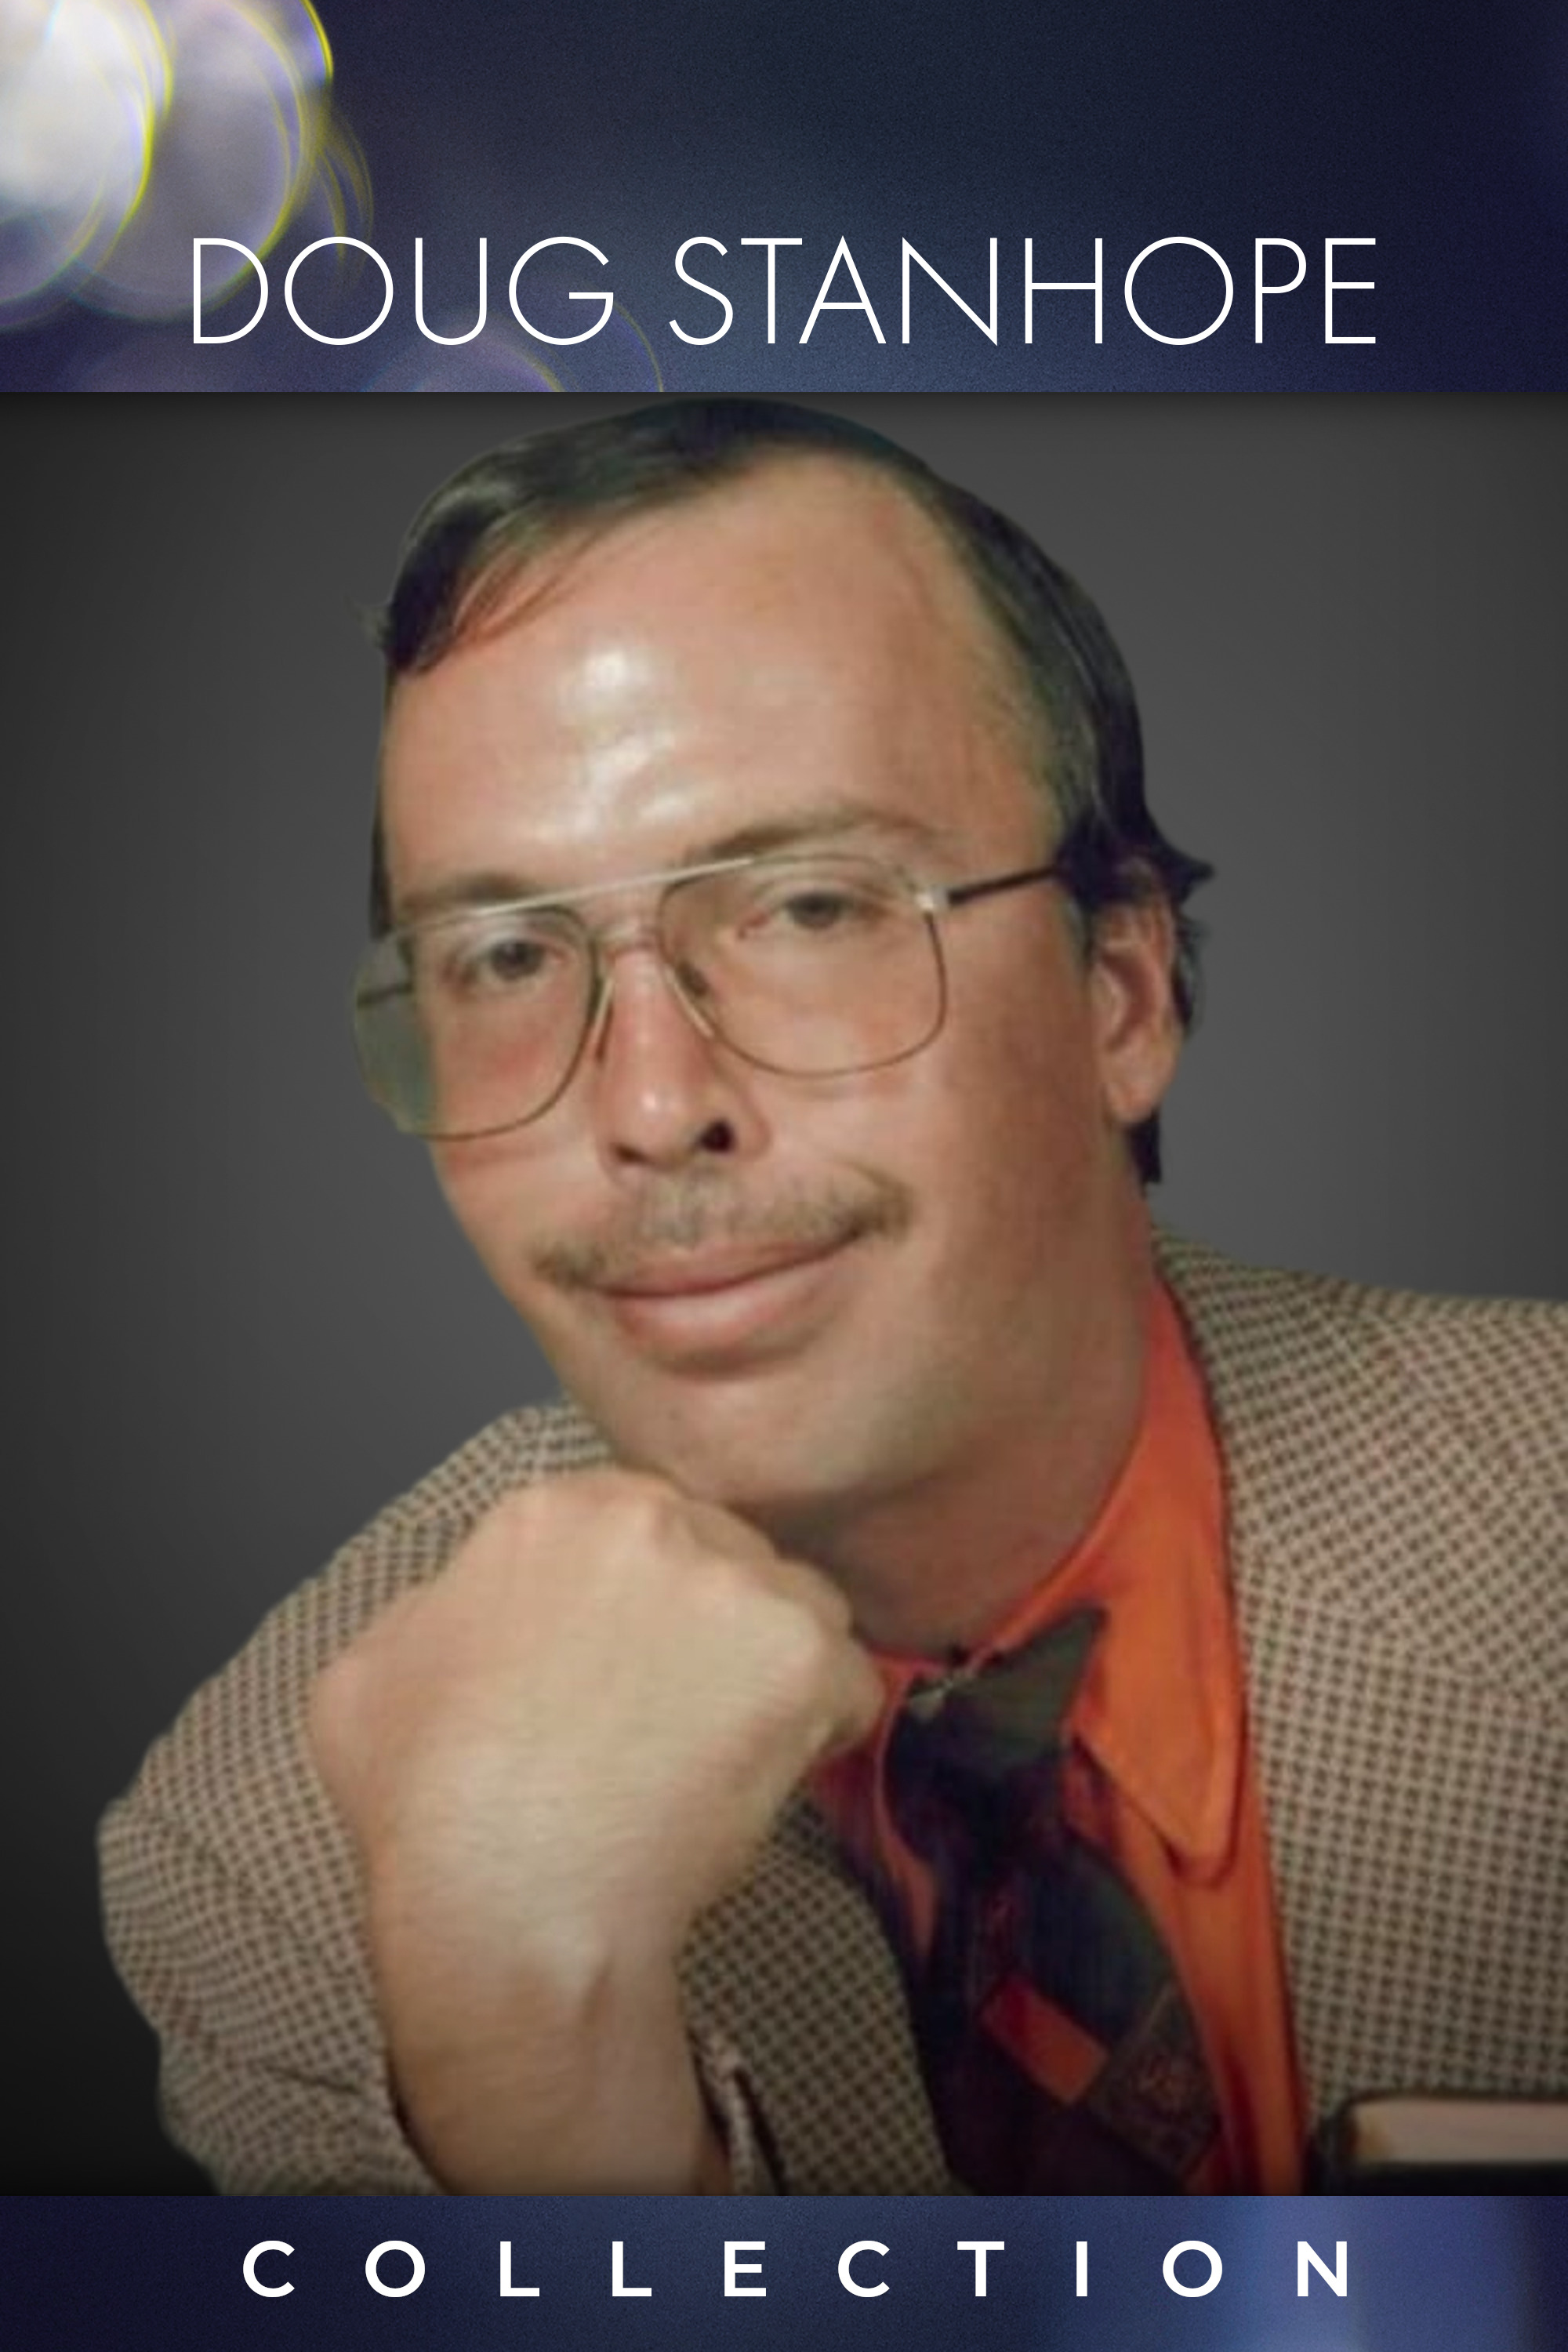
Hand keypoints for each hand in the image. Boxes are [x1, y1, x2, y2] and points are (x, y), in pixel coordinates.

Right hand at [308, 1469, 880, 2190]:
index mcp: (552, 1510)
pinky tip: (757, 1782)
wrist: (509, 1899)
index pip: (640, 1527)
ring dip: (773, 1669)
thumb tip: (469, 1611)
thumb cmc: (431, 1805)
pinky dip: (822, 1733)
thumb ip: (438, 1609)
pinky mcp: (800, 1655)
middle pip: (724, 1555)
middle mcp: (651, 1518)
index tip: (631, 1666)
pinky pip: (848, 1682)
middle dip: (712, 1626)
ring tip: (719, 1753)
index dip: (643, 1602)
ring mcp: (735, 1581)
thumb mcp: (370, 1670)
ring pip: (796, 1607)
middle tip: (676, 1718)